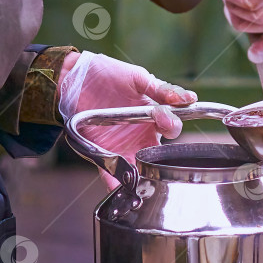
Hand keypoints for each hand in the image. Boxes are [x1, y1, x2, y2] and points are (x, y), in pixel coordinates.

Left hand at [58, 51, 196, 189]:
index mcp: (154, 116)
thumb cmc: (107, 74)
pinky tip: (120, 188)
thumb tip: (189, 98)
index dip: (172, 126)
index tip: (166, 121)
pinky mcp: (102, 152)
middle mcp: (141, 134)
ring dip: (142, 174)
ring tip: (141, 177)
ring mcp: (123, 145)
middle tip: (153, 154)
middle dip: (161, 158)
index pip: (172, 127)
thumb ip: (162, 89)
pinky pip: (111, 171)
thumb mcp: (137, 77)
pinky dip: (116, 182)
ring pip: (138, 165)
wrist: (73, 78)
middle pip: (159, 153)